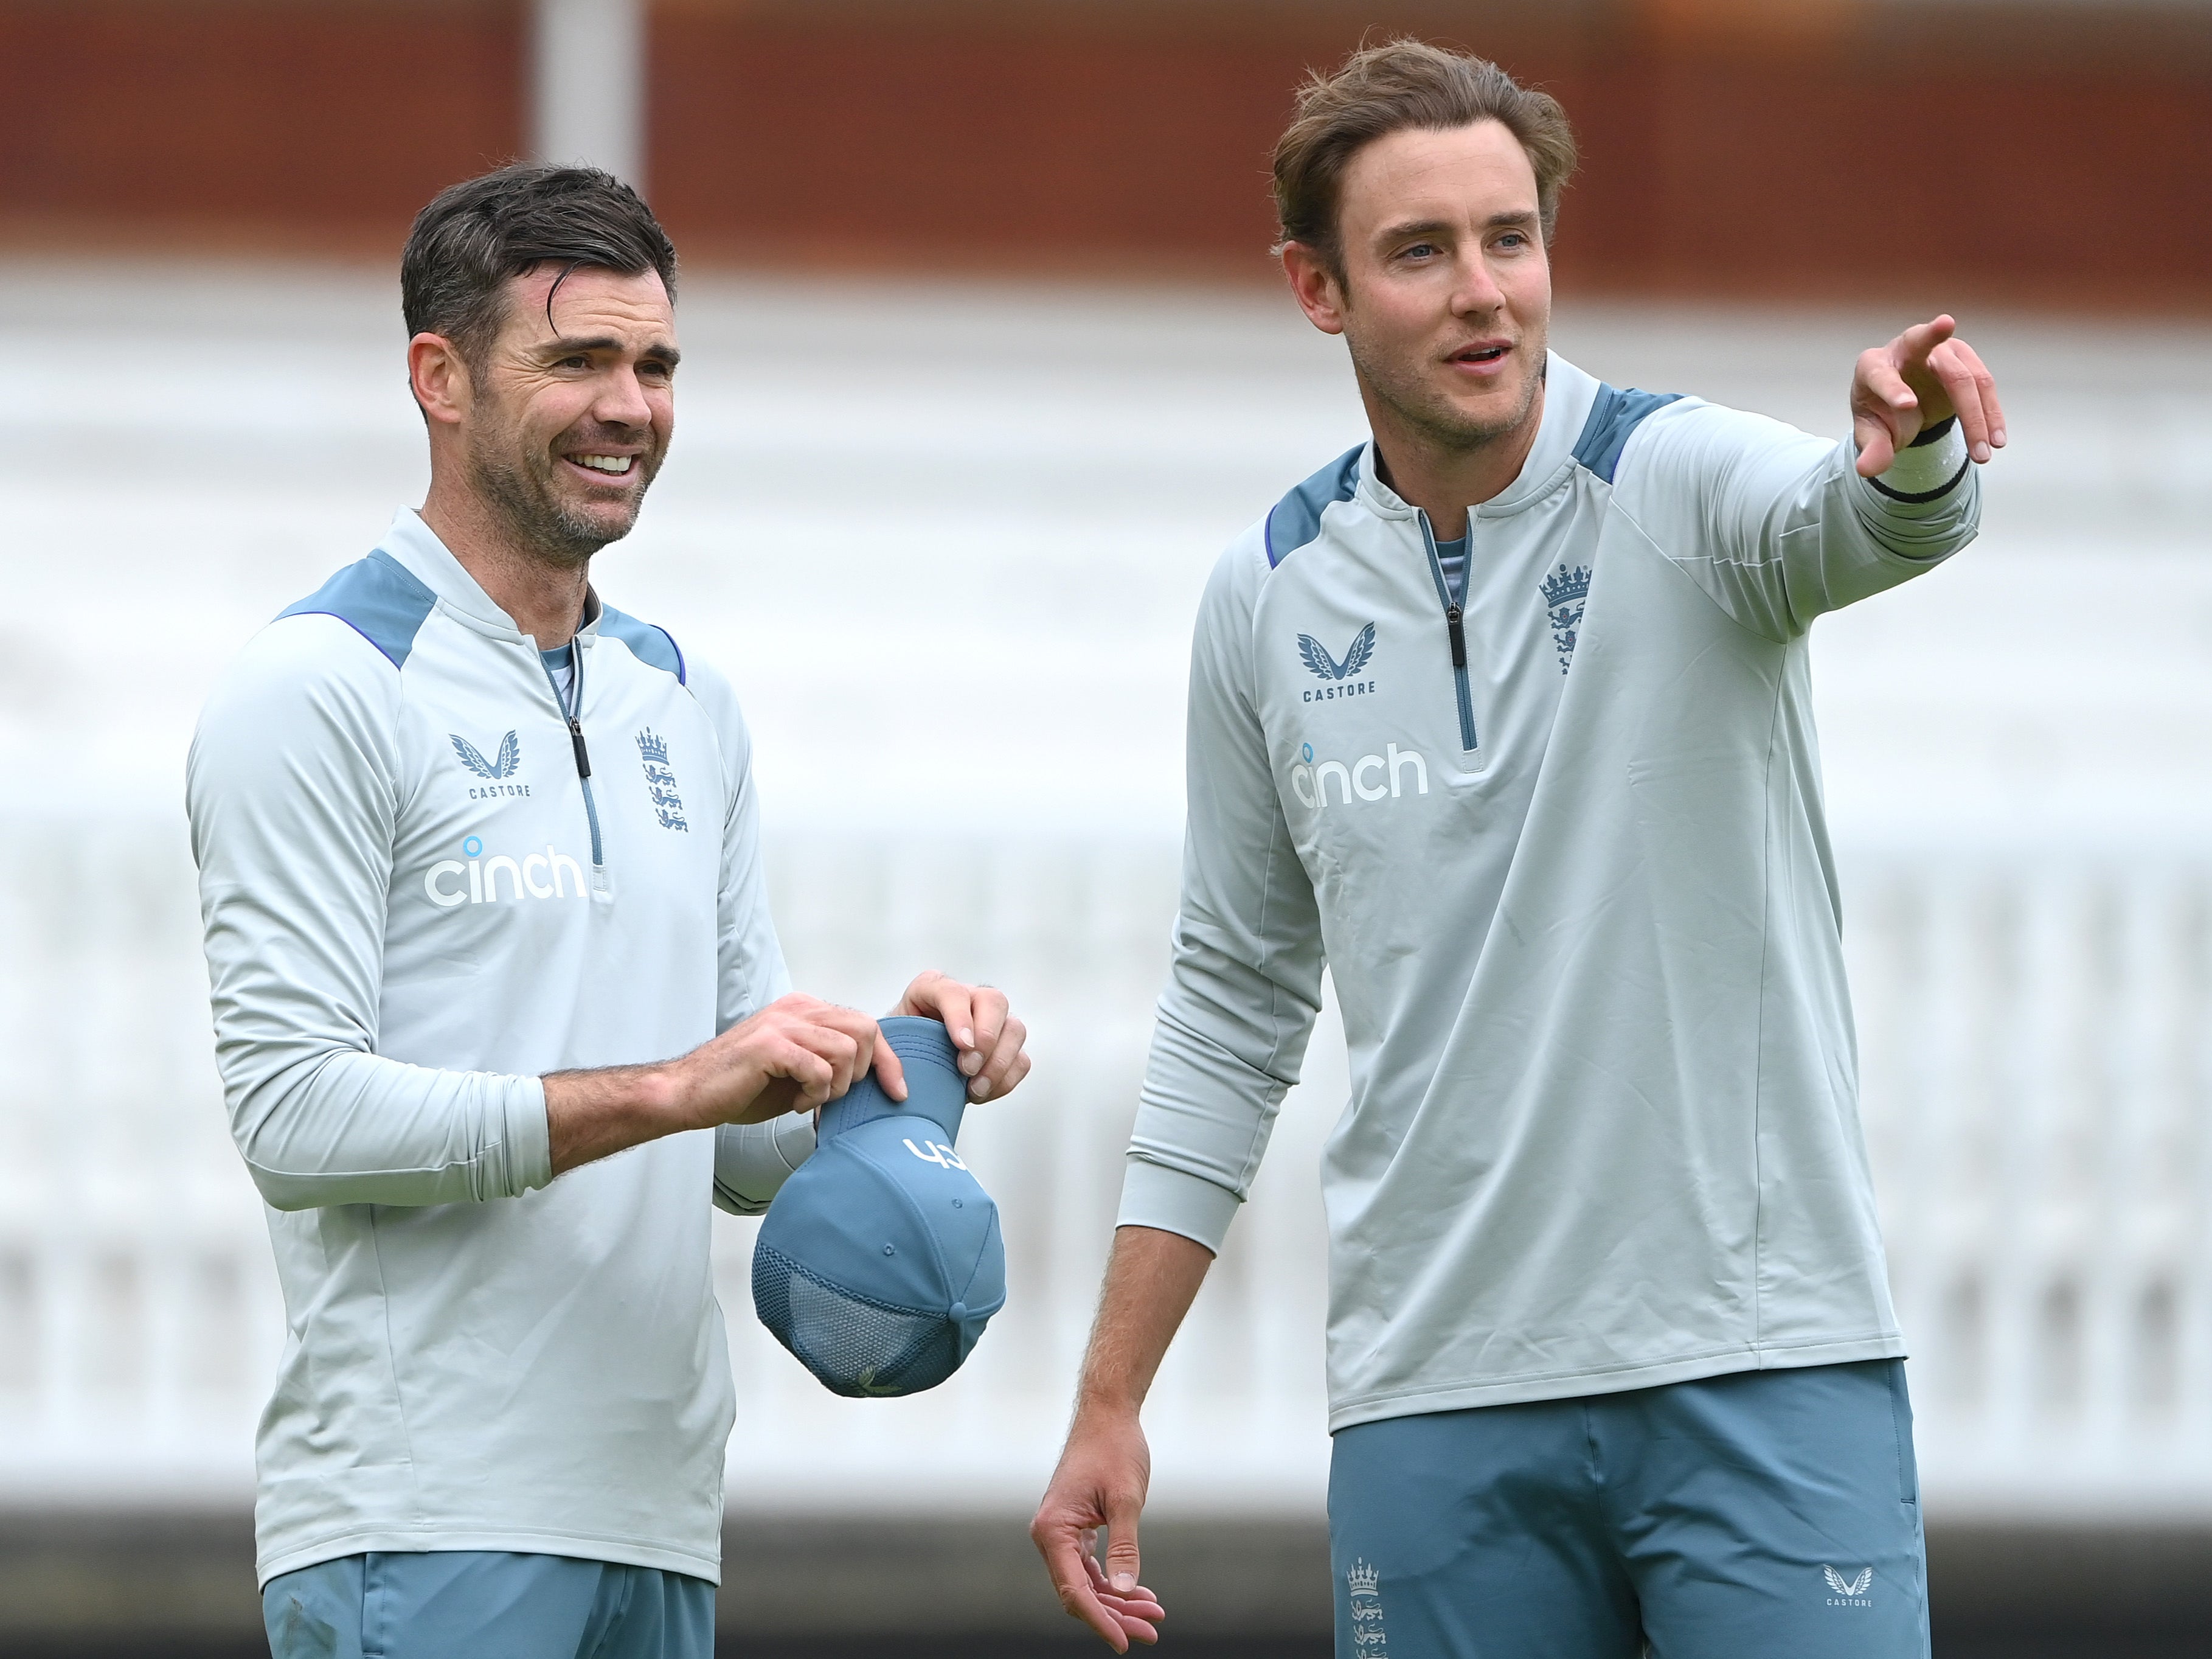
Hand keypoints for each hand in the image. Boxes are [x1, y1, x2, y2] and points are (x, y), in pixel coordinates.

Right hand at [673, 992, 905, 1125]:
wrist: (690, 1094)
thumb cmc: (742, 1087)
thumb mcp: (797, 1071)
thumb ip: (830, 1064)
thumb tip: (873, 1078)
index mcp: (805, 1010)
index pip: (865, 1025)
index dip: (888, 1060)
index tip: (897, 1091)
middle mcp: (797, 1008)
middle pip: (865, 1030)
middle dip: (862, 1072)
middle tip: (834, 1094)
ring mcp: (783, 1024)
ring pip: (846, 1050)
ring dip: (837, 1085)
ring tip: (811, 1099)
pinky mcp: (770, 1045)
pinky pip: (818, 1068)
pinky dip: (816, 1092)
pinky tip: (798, 1103)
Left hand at [895, 970, 1031, 1101]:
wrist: (910, 1068)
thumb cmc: (895, 1054)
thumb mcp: (884, 1046)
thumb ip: (890, 1053)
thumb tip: (900, 1082)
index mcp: (933, 989)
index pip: (953, 992)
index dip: (960, 1017)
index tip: (961, 1046)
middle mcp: (968, 997)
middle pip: (994, 1001)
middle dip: (986, 1037)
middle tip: (968, 1069)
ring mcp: (992, 1021)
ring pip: (1015, 1029)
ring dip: (999, 1062)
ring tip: (975, 1088)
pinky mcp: (1005, 1046)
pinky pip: (1021, 1059)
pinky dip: (1005, 1079)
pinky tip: (981, 1092)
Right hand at [1032, 1407, 1159, 1649]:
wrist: (1108, 1415)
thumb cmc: (1115, 1449)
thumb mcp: (1126, 1499)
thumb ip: (1124, 1548)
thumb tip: (1123, 1592)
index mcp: (1053, 1529)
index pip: (1075, 1591)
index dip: (1100, 1621)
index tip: (1126, 1643)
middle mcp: (1050, 1535)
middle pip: (1079, 1593)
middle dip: (1115, 1615)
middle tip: (1153, 1631)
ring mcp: (1061, 1533)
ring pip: (1086, 1584)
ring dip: (1117, 1602)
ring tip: (1154, 1615)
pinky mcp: (1074, 1529)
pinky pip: (1090, 1568)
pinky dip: (1114, 1582)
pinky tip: (1141, 1594)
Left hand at [1851, 313, 2005, 476]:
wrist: (1901, 395)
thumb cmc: (1881, 409)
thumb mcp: (1870, 431)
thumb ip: (1871, 448)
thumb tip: (1867, 470)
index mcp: (1874, 365)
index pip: (1881, 375)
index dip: (1894, 390)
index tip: (1907, 405)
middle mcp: (1909, 349)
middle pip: (1940, 366)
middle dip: (1958, 387)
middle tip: (1965, 418)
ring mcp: (1941, 352)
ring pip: (1969, 379)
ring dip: (1979, 418)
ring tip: (1983, 454)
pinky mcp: (1965, 361)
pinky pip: (1984, 386)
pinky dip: (1991, 414)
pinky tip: (1996, 440)